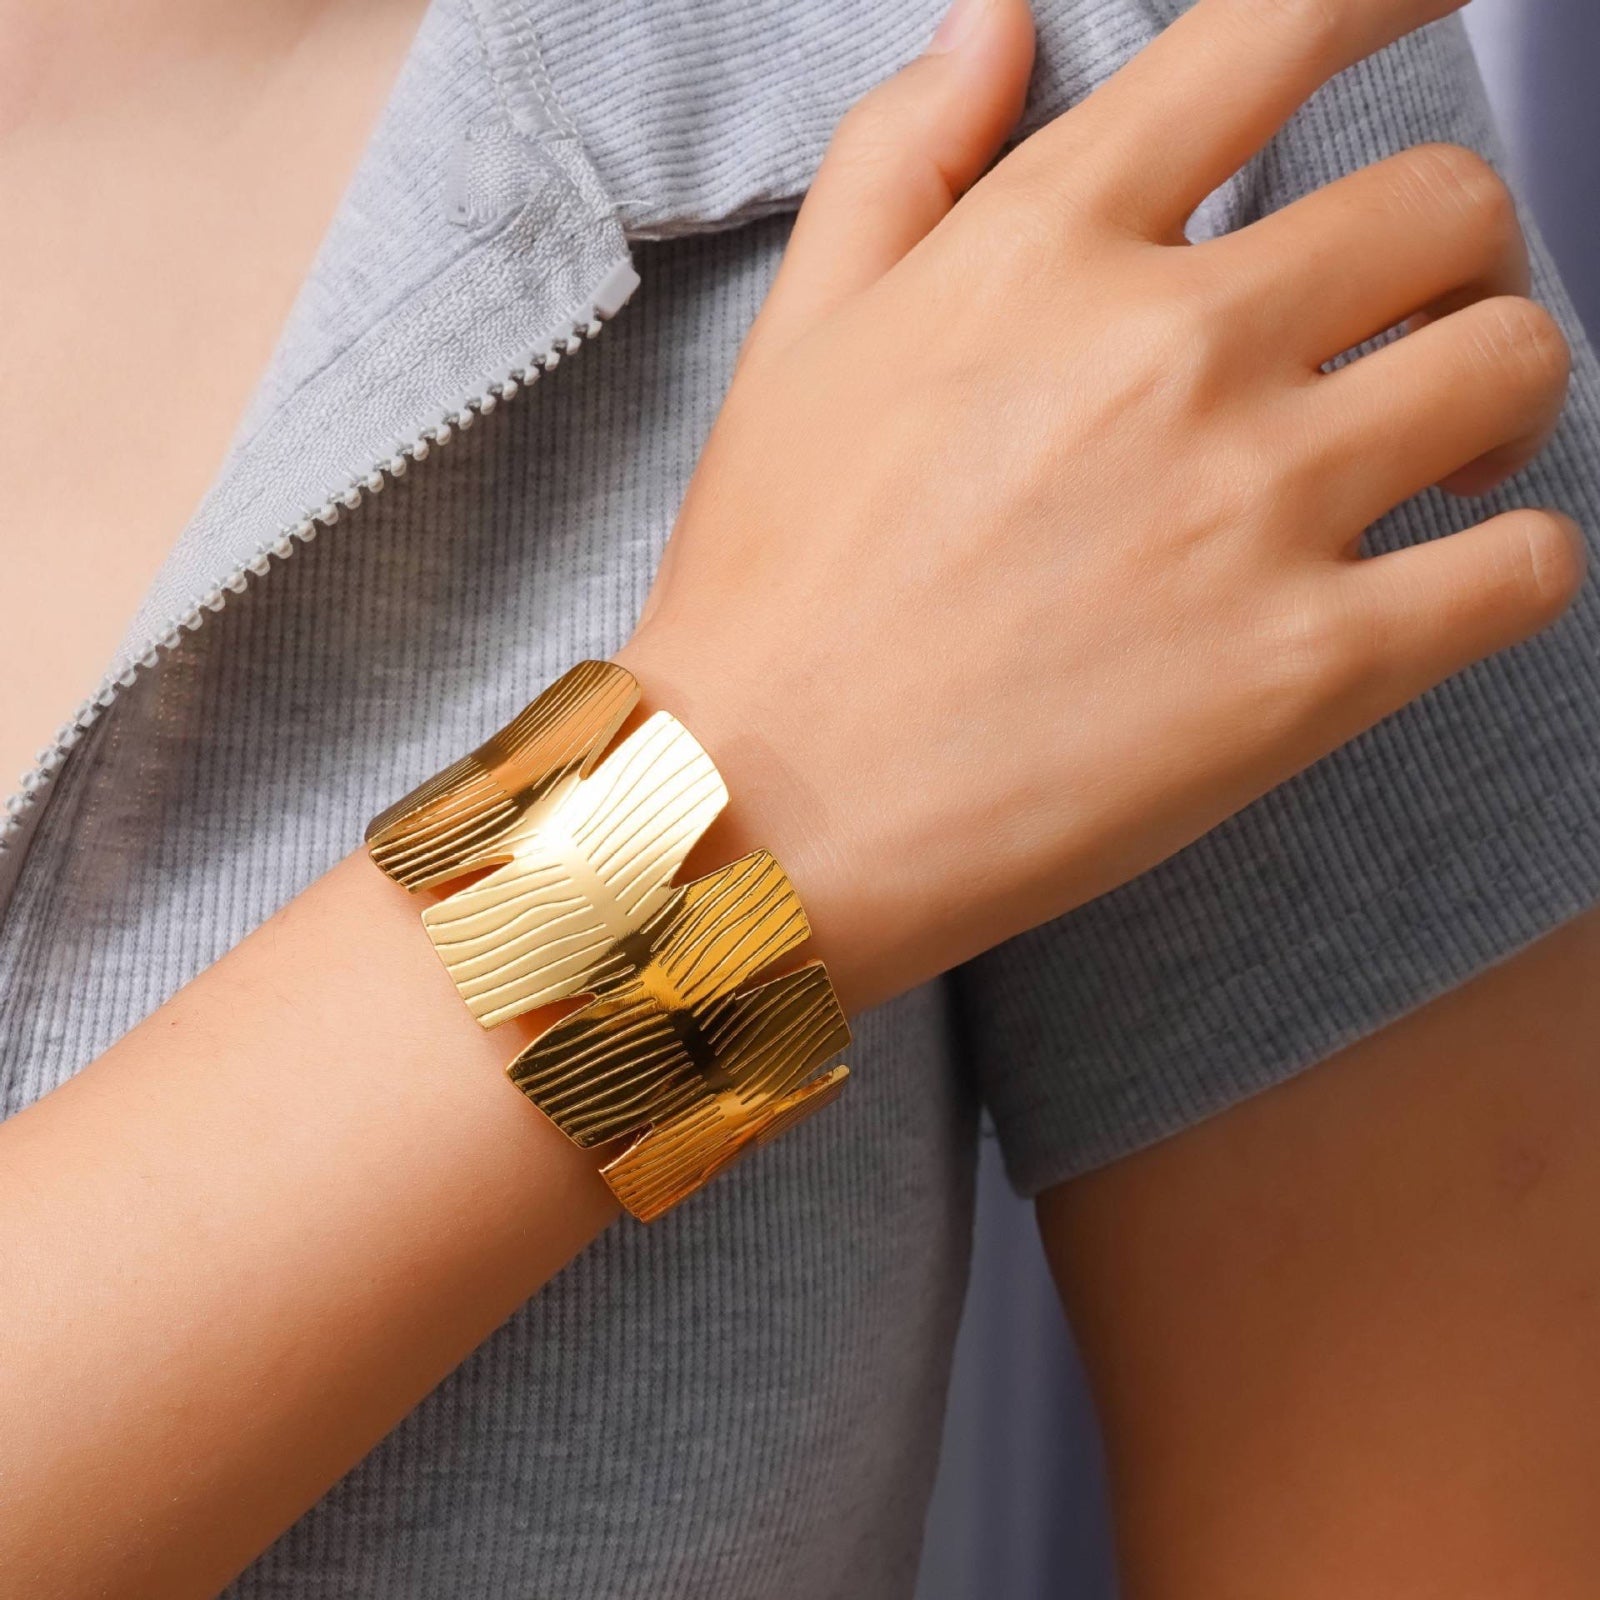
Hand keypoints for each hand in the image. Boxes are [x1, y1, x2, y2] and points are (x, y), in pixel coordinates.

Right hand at [617, 0, 1580, 1013]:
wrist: (767, 810)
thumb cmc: (772, 588)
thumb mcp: (799, 337)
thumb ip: (898, 156)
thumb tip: (996, 22)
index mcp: (1045, 247)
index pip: (1273, 35)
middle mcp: (1172, 346)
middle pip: (1443, 207)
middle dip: (1451, 251)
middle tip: (1406, 324)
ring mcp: (1253, 506)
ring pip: (1512, 363)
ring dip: (1501, 391)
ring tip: (1443, 456)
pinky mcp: (1307, 668)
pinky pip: (1524, 568)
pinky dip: (1517, 560)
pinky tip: (1446, 577)